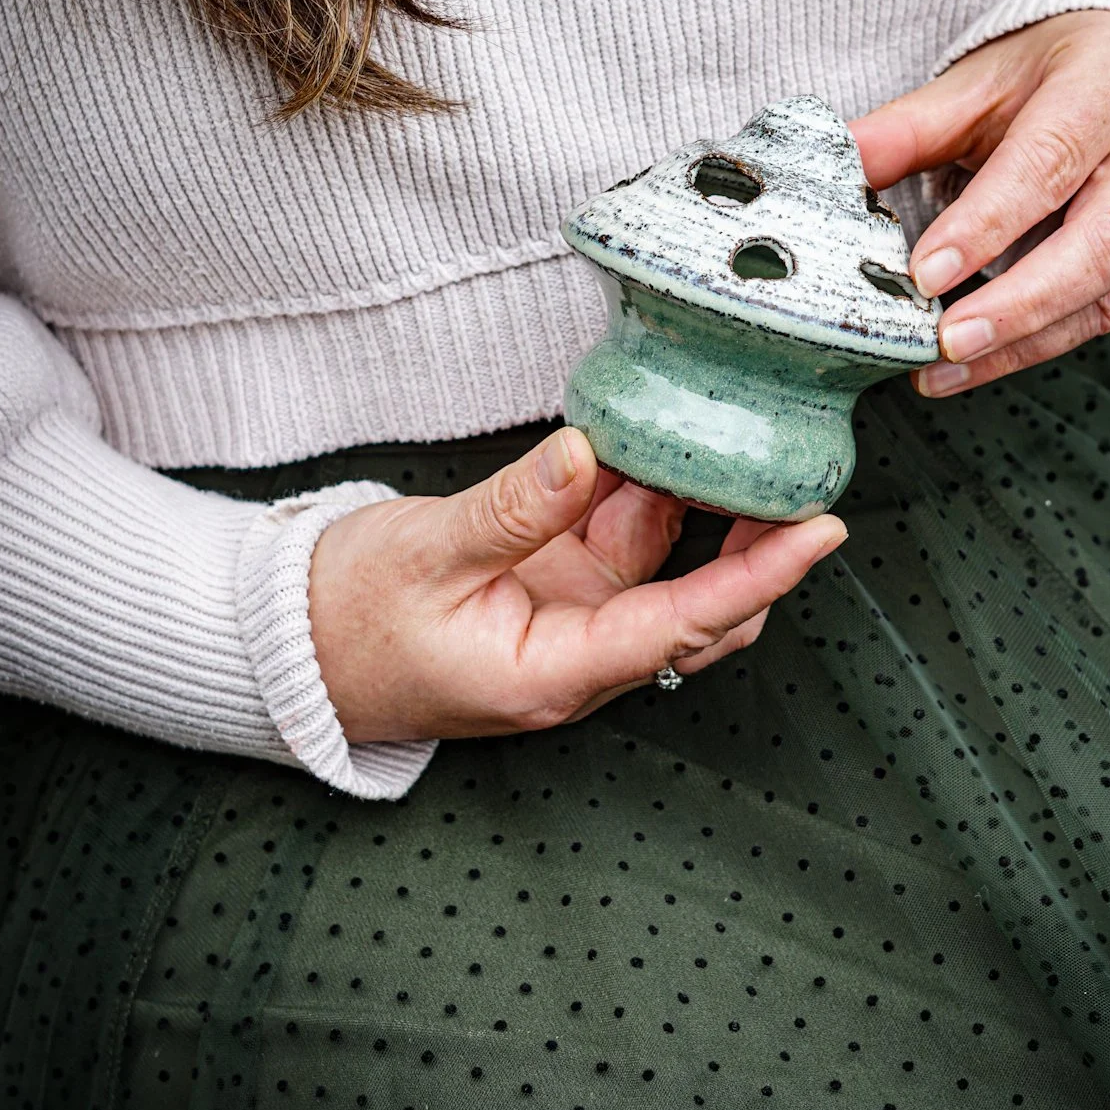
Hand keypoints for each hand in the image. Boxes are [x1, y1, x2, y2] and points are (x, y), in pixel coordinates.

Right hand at [308, 427, 846, 741]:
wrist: (287, 642)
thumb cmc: (345, 621)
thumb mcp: (423, 555)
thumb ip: (511, 509)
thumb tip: (584, 453)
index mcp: (554, 673)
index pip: (683, 623)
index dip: (760, 576)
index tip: (822, 532)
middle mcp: (577, 653)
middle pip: (699, 606)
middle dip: (754, 547)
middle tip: (797, 475)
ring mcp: (567, 618)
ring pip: (663, 566)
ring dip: (695, 507)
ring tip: (729, 436)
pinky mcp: (550, 585)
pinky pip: (620, 541)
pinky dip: (641, 492)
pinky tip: (654, 443)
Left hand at [849, 10, 1109, 395]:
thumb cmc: (1059, 69)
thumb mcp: (984, 79)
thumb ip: (912, 126)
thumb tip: (837, 157)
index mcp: (1108, 85)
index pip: (1049, 161)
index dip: (988, 224)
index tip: (926, 272)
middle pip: (1103, 241)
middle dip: (1021, 304)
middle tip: (947, 341)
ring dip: (1027, 340)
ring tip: (946, 366)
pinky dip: (1046, 340)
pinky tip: (986, 358)